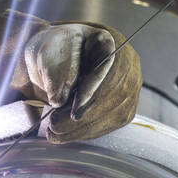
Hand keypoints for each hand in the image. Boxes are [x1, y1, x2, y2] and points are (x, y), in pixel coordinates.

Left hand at [0, 10, 141, 142]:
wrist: (56, 60)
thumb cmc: (53, 51)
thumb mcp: (48, 52)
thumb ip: (54, 72)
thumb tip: (59, 100)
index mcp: (109, 42)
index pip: (108, 70)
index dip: (92, 92)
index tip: (73, 111)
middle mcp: (127, 65)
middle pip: (115, 95)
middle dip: (85, 116)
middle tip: (55, 126)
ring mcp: (129, 87)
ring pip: (115, 113)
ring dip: (84, 128)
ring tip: (54, 133)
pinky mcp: (124, 107)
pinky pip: (111, 123)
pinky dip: (88, 132)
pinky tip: (67, 135)